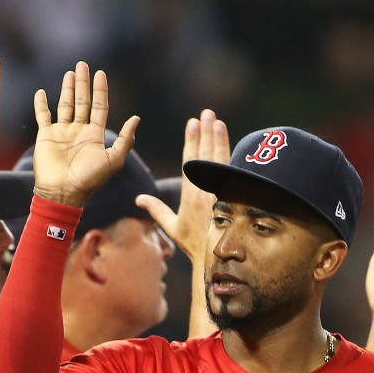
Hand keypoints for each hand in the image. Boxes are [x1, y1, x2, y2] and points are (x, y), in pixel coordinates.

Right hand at [31, 61, 139, 206]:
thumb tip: (136, 118)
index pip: (99, 107)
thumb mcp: (113, 160)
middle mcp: (80, 131)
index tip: (100, 73)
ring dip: (67, 89)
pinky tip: (42, 92)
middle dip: (83, 83)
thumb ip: (125, 139)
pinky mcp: (46, 135)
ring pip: (66, 104)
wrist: (63, 192)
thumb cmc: (89, 179)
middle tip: (83, 65)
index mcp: (95, 135)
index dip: (100, 90)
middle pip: (83, 101)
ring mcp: (62, 132)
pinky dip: (41, 104)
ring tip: (70, 73)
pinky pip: (43, 115)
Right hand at [135, 108, 229, 258]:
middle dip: (206, 132)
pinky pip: (234, 174)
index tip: (192, 122)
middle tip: (207, 113)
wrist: (216, 259)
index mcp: (190, 195)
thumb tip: (139, 199)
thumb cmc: (194, 243)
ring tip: (218, 122)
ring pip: (221, 161)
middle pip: (206, 156)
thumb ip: (157, 210)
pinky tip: (234, 143)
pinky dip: (233, 157)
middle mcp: (205, 191)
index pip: (190, 161)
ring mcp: (221, 194)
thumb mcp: (173, 227)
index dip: (191, 140)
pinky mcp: (233, 198)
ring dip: (220, 139)